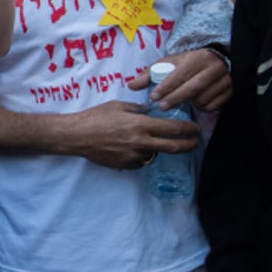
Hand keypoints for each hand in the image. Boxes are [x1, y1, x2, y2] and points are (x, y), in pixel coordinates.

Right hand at [66, 100, 198, 168]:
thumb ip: (138, 110)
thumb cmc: (95, 117)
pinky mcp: (126, 165)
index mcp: (141, 125)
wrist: (76, 136)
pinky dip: (141, 154)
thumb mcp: (119, 106)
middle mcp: (141, 142)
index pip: (174, 129)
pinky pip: (141, 160)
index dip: (189, 129)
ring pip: (155, 153)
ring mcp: (133, 156)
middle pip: (174, 147)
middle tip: (195, 142)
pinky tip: (131, 147)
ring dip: (157, 148)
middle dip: (189, 145)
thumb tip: (151, 112)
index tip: (196, 129)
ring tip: (148, 141)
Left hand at [127, 48, 230, 112]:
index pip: (180, 74)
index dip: (166, 87)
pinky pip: (214, 106)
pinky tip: (196, 102)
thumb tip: (131, 85)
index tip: (154, 97)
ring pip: (204, 98)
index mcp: (198, 58)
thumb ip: (149, 74)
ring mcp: (225, 80)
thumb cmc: (186, 64)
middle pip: (193, 88)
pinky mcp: (230, 91)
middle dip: (176, 98)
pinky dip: (202, 108)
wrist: (213, 62)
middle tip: (162, 107)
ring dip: (190, 104)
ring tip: (182, 101)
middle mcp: (215, 67)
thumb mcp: (168, 64)